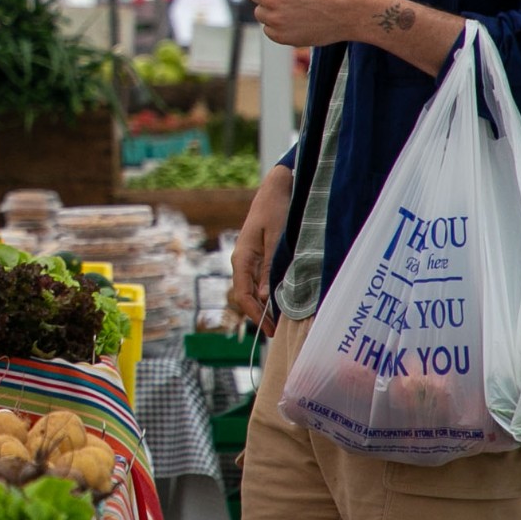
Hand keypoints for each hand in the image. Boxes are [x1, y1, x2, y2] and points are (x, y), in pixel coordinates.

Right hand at [229, 163, 293, 334]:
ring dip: (263, 306)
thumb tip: (263, 297)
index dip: (255, 315)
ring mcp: (250, 258)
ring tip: (278, 321)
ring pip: (252, 289)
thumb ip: (269, 267)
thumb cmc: (276, 209)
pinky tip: (279, 300)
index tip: (269, 330)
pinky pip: (259, 279)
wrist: (277, 187)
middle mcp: (242, 260)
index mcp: (241, 257)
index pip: (242, 294)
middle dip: (259, 315)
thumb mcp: (276, 239)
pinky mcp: (260, 255)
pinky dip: (267, 293)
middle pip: (245, 295)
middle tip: (275, 332)